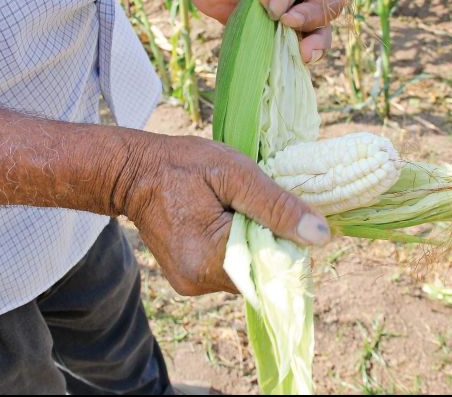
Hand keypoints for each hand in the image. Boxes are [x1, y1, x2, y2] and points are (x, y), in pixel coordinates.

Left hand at [110, 0, 344, 63]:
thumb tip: (282, 6)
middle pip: (329, 4)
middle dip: (313, 16)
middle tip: (287, 20)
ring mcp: (298, 9)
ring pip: (322, 28)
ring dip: (317, 41)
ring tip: (305, 53)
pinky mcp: (282, 30)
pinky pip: (301, 45)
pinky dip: (302, 54)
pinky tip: (299, 60)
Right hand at [113, 133, 330, 295]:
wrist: (132, 172)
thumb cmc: (182, 165)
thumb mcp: (236, 174)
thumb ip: (278, 206)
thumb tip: (319, 235)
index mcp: (211, 259)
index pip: (273, 265)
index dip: (286, 240)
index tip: (278, 211)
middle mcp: (200, 282)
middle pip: (260, 272)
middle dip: (267, 240)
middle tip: (250, 204)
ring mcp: (191, 284)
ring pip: (245, 271)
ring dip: (250, 244)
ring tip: (233, 210)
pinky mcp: (187, 280)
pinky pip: (227, 270)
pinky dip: (234, 248)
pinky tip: (222, 222)